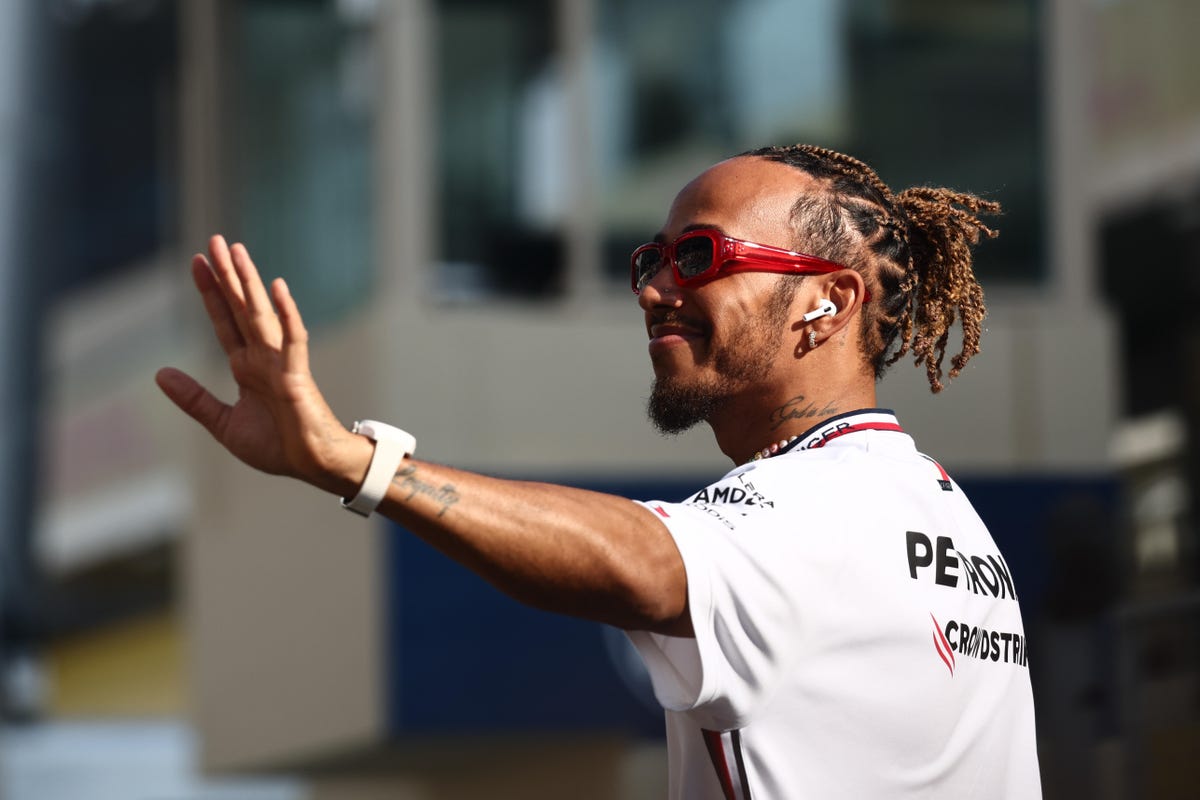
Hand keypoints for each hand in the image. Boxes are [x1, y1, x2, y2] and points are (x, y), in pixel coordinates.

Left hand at [156, 236, 367, 494]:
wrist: (312, 465)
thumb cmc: (278, 446)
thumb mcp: (223, 423)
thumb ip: (194, 398)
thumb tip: (159, 373)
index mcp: (246, 368)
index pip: (224, 321)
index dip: (210, 292)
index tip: (197, 262)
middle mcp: (263, 358)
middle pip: (241, 308)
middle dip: (228, 274)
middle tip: (215, 240)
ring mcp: (281, 363)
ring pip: (261, 315)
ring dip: (249, 282)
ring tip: (237, 251)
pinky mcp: (298, 376)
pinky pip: (293, 339)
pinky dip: (286, 314)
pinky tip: (277, 287)